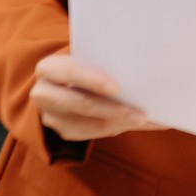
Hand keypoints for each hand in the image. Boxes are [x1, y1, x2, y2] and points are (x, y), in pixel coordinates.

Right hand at [31, 53, 162, 141]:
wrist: (65, 82)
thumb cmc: (85, 66)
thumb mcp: (91, 61)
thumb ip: (111, 65)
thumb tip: (153, 76)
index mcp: (49, 68)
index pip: (68, 71)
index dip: (91, 79)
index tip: (117, 88)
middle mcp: (42, 93)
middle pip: (78, 103)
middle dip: (111, 110)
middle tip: (141, 115)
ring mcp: (50, 115)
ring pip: (85, 124)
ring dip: (118, 123)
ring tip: (144, 121)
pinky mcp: (62, 130)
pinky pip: (89, 134)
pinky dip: (114, 129)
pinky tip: (133, 124)